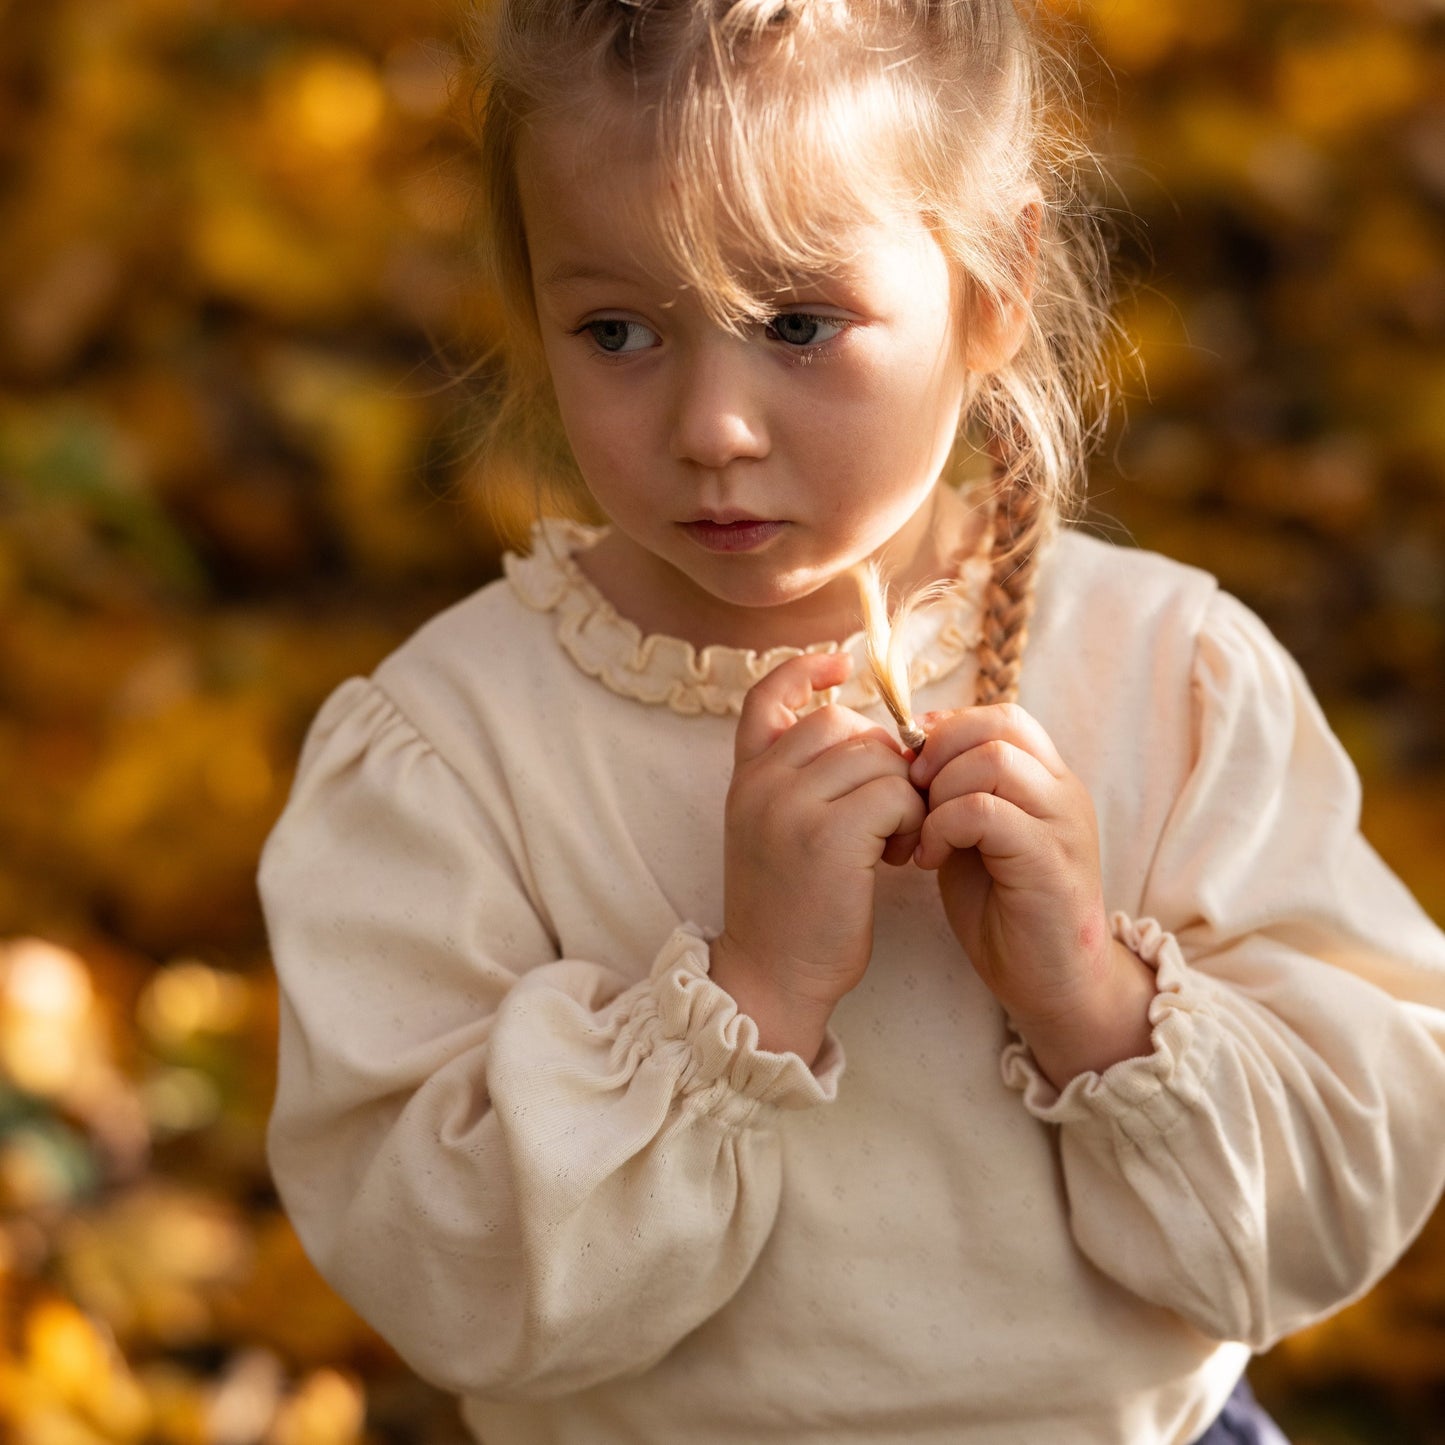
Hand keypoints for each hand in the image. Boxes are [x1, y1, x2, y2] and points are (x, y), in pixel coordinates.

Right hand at [709, 652, 925, 1063]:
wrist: (771, 977)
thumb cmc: (787, 908)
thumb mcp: (771, 831)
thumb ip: (799, 780)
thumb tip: (869, 735)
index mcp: (746, 778)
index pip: (766, 696)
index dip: (803, 670)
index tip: (841, 666)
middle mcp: (761, 783)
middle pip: (845, 724)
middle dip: (883, 759)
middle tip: (890, 814)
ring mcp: (791, 807)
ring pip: (877, 755)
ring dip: (904, 792)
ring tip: (897, 839)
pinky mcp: (829, 838)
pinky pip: (896, 793)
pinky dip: (913, 818)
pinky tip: (901, 854)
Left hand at [909, 703, 1154, 1084]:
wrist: (1051, 982)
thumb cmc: (1004, 910)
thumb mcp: (973, 836)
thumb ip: (954, 793)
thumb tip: (909, 751)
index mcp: (1047, 780)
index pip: (1001, 716)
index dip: (946, 731)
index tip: (912, 772)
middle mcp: (1063, 792)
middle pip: (998, 725)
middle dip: (939, 752)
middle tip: (910, 794)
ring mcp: (1063, 824)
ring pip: (993, 761)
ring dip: (939, 791)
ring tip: (919, 831)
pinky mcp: (1051, 862)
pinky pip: (988, 812)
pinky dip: (944, 827)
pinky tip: (928, 858)